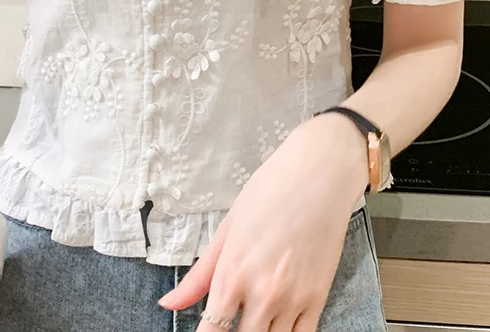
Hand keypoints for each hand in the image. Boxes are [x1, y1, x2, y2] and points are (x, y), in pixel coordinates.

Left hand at [158, 113, 369, 331]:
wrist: (320, 174)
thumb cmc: (272, 190)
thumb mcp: (228, 227)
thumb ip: (200, 273)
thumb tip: (169, 303)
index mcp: (233, 272)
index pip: (212, 331)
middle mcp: (263, 293)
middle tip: (232, 317)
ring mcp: (294, 299)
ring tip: (254, 315)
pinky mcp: (319, 297)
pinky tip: (278, 323)